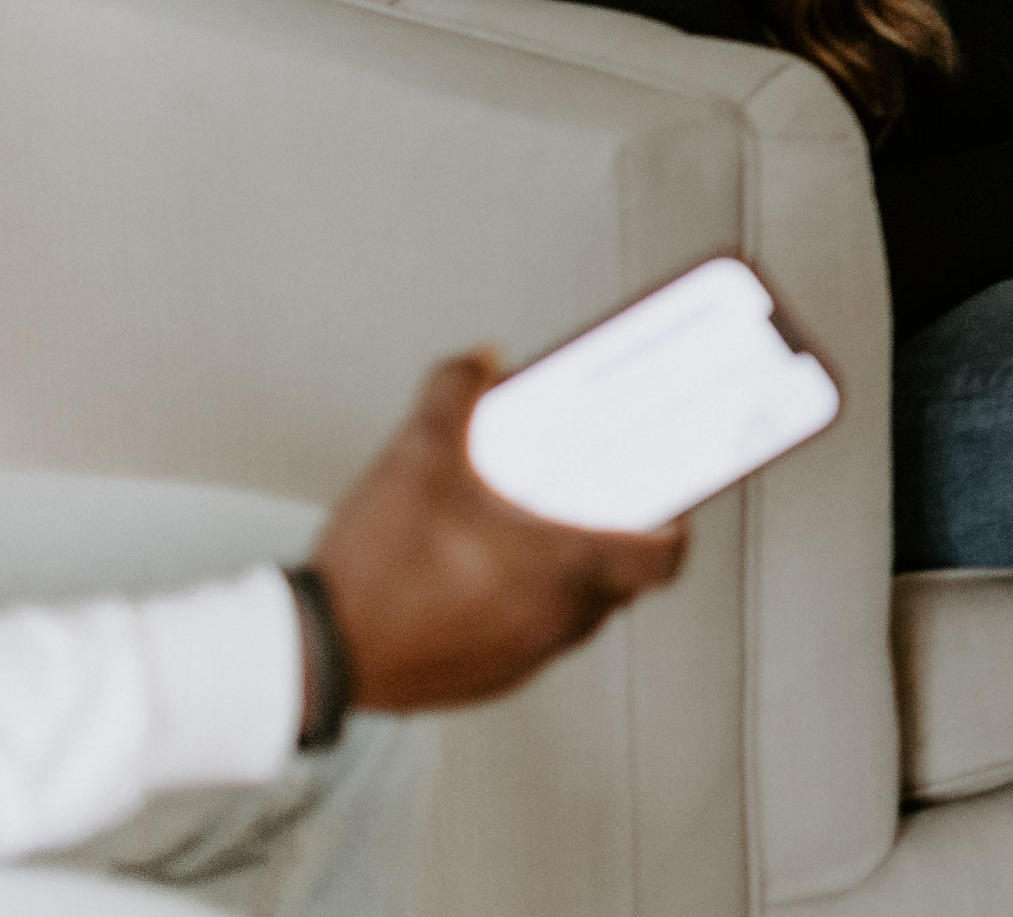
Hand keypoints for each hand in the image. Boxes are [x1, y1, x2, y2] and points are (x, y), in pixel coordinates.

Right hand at [310, 352, 686, 713]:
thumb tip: (481, 360)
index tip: (664, 498)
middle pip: (620, 581)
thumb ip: (456, 393)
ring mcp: (521, 659)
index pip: (662, 559)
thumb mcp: (417, 457)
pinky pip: (529, 638)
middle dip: (611, 538)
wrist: (310, 654)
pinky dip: (523, 606)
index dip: (672, 526)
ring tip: (529, 531)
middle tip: (587, 500)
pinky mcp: (484, 681)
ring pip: (574, 612)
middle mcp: (554, 623)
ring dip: (566, 575)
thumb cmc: (374, 570)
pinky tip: (481, 574)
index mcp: (563, 571)